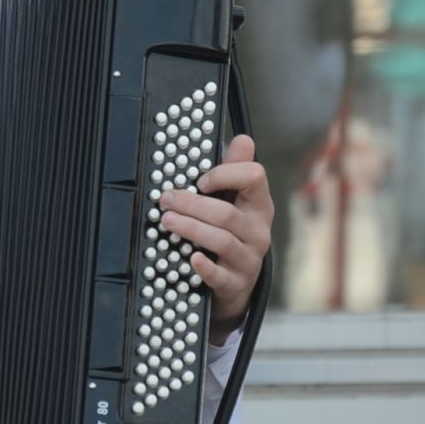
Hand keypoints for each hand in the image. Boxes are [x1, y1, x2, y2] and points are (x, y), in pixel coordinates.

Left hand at [156, 134, 273, 342]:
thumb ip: (235, 171)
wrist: (238, 282)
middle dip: (192, 204)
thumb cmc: (232, 233)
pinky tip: (192, 258)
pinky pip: (221, 276)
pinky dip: (206, 268)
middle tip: (165, 199)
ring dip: (191, 228)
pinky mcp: (236, 284)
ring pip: (222, 241)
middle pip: (227, 213)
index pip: (255, 178)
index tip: (200, 180)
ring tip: (166, 220)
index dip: (225, 174)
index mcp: (260, 205)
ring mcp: (249, 259)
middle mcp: (259, 232)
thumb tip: (243, 139)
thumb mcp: (237, 202)